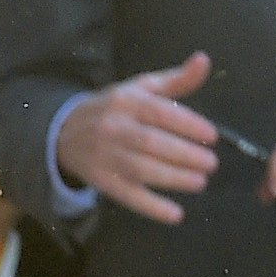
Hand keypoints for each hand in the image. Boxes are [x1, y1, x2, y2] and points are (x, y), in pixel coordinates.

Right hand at [69, 53, 220, 222]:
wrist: (64, 132)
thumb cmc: (114, 108)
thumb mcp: (140, 88)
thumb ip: (175, 80)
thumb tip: (203, 61)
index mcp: (126, 101)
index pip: (159, 112)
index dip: (187, 125)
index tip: (211, 136)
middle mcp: (114, 128)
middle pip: (151, 143)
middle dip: (184, 155)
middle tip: (210, 163)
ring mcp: (106, 157)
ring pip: (141, 170)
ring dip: (173, 178)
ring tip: (200, 182)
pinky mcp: (103, 181)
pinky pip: (128, 196)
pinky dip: (152, 207)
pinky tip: (175, 214)